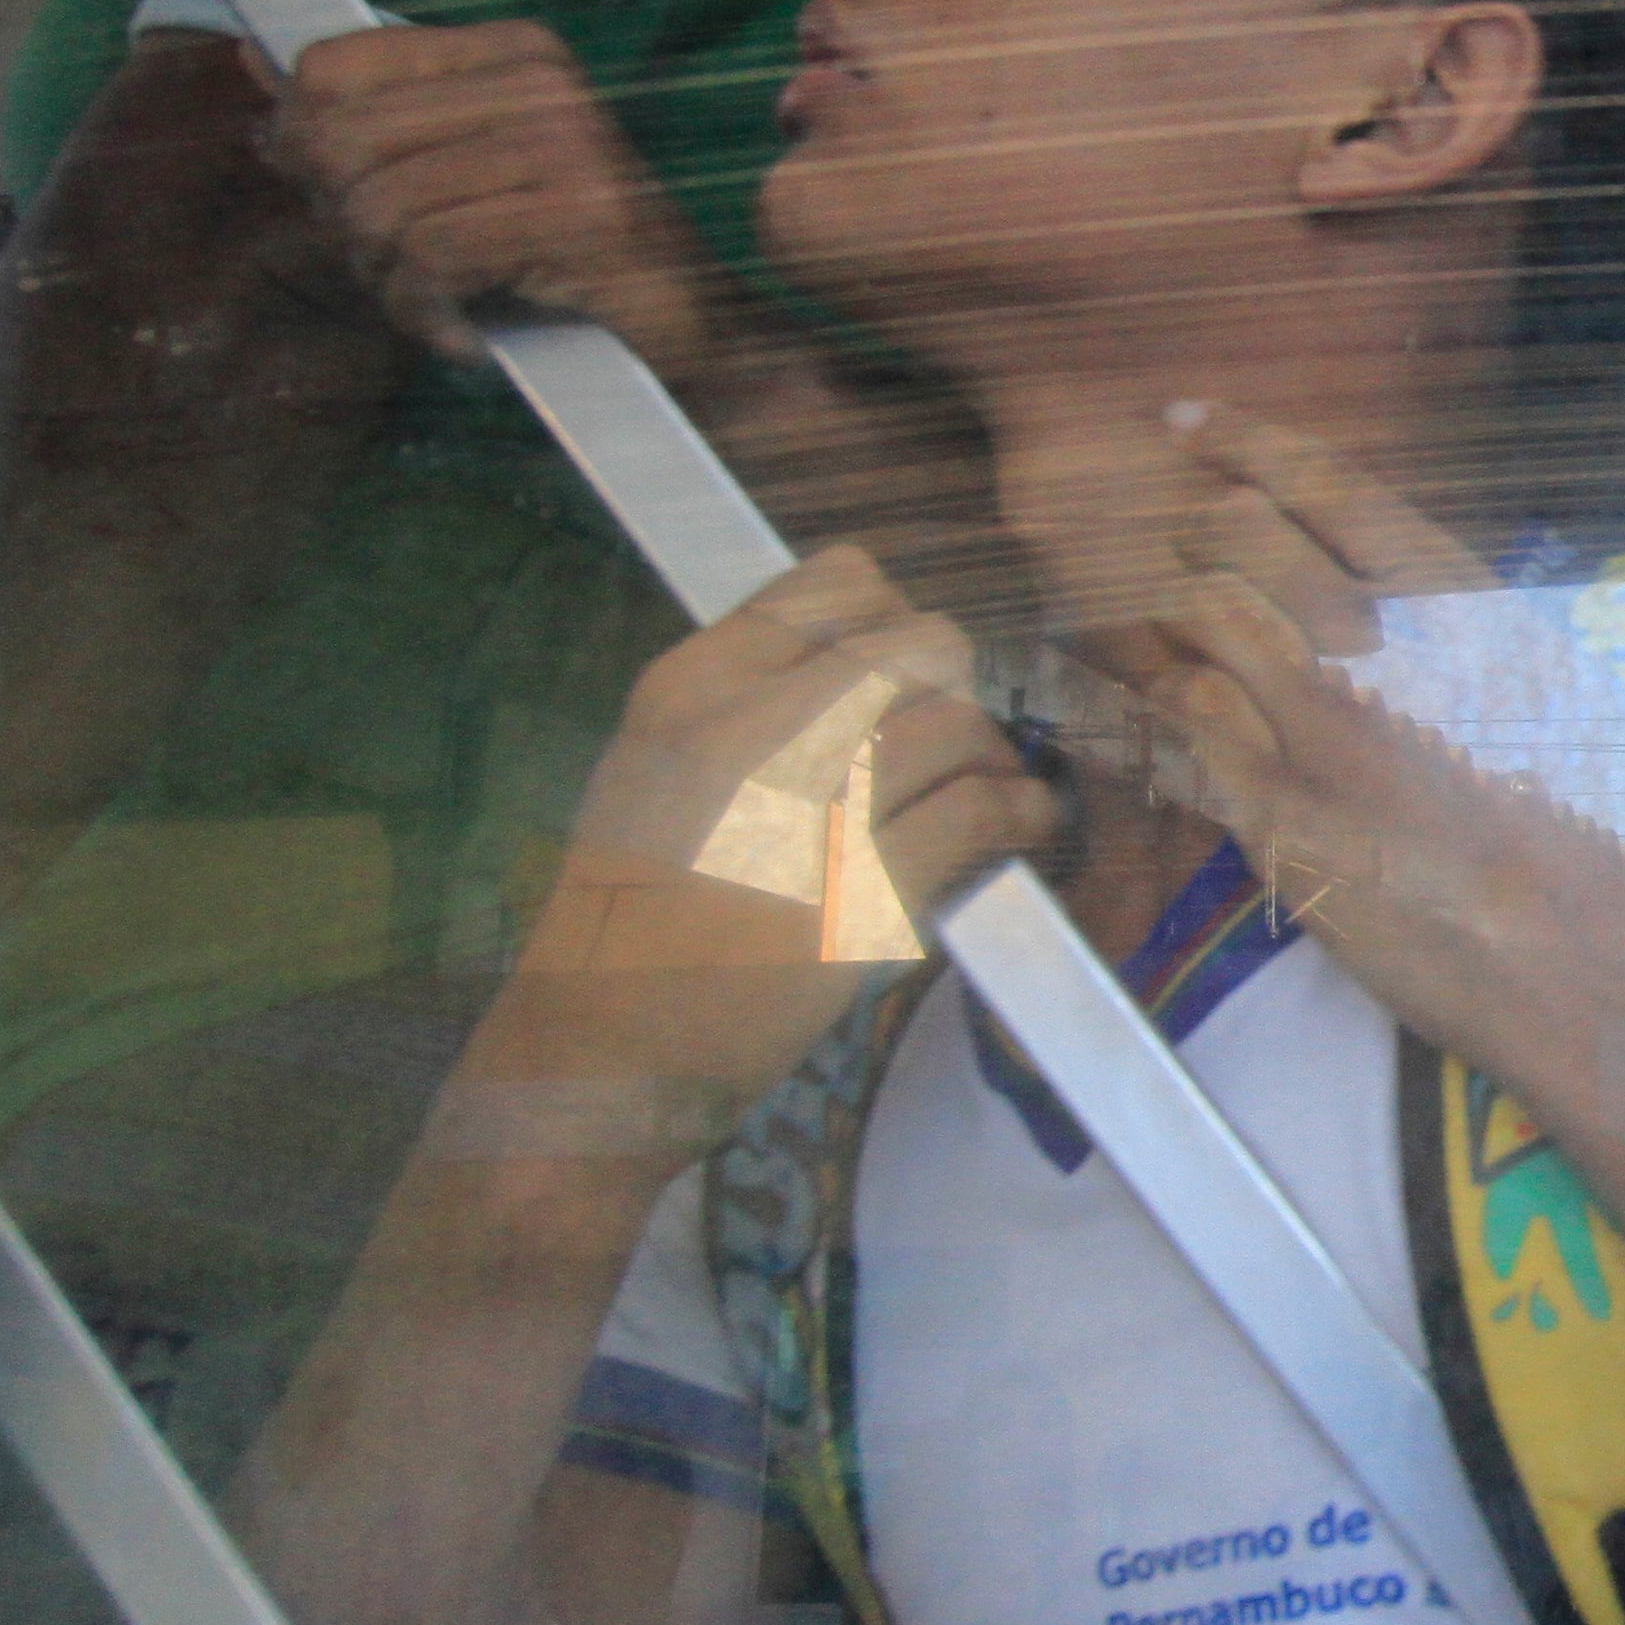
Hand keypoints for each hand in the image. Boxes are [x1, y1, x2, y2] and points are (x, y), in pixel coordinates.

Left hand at [264, 22, 724, 380]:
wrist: (699, 343)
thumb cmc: (565, 267)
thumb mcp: (461, 175)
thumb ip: (370, 118)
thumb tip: (255, 57)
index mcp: (514, 52)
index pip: (335, 67)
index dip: (305, 144)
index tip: (340, 200)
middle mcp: (544, 83)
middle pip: (342, 140)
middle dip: (349, 225)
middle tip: (403, 269)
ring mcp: (570, 147)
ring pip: (380, 208)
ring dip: (392, 284)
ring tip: (446, 305)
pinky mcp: (582, 218)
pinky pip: (428, 261)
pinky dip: (428, 316)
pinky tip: (468, 333)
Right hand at [513, 548, 1047, 1104]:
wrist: (606, 1044)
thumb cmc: (625, 916)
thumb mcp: (657, 767)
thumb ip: (748, 704)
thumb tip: (863, 666)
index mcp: (693, 683)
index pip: (836, 580)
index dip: (890, 619)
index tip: (899, 670)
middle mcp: (757, 724)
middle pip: (922, 639)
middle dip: (951, 684)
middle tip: (946, 735)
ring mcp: (818, 801)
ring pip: (961, 723)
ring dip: (991, 756)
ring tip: (989, 788)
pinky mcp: (872, 884)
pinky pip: (983, 811)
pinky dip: (1019, 815)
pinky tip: (1018, 827)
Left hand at [1121, 410, 1624, 1142]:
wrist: (1592, 968)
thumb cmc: (1593, 828)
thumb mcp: (1545, 688)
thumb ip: (1455, 624)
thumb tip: (1381, 587)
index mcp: (1461, 610)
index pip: (1328, 485)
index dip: (1243, 441)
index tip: (1193, 422)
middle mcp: (1380, 656)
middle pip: (1236, 540)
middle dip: (1183, 520)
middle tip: (1156, 521)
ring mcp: (1315, 740)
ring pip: (1190, 625)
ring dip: (1152, 601)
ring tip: (1124, 594)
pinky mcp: (1274, 825)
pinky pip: (1182, 732)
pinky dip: (1152, 695)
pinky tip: (1136, 687)